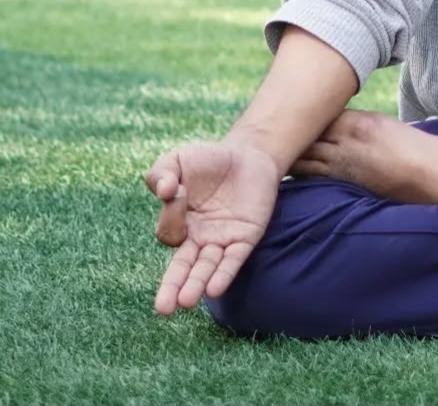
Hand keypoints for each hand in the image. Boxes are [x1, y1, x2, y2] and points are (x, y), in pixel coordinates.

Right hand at [145, 142, 280, 314]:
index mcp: (179, 223)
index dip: (172, 216)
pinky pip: (233, 260)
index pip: (169, 233)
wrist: (249, 154)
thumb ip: (162, 172)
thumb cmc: (209, 160)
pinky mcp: (245, 238)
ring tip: (186, 302)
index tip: (178, 191)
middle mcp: (198, 238)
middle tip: (163, 309)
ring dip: (196, 285)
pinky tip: (214, 289)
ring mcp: (221, 240)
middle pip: (182, 267)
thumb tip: (165, 191)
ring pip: (206, 268)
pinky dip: (224, 274)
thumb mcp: (179, 159)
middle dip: (172, 287)